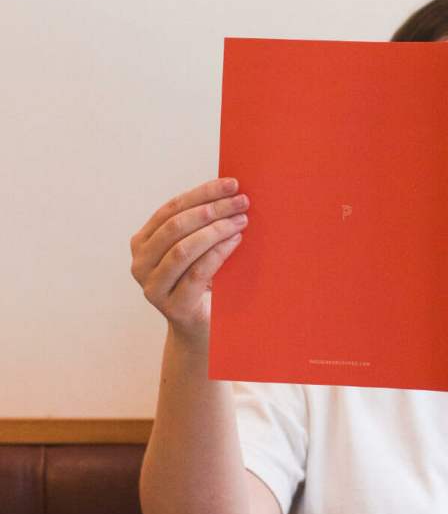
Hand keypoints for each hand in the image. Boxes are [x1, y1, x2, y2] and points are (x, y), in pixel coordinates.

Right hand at [129, 177, 249, 346]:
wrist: (202, 329)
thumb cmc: (202, 284)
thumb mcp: (195, 251)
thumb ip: (199, 226)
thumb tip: (229, 191)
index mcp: (142, 243)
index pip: (170, 208)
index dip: (201, 193)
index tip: (231, 183)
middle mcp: (140, 263)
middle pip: (176, 225)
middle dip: (211, 209)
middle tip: (241, 201)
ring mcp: (153, 286)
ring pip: (183, 248)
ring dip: (216, 230)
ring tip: (241, 220)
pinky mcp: (172, 305)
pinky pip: (197, 272)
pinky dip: (218, 253)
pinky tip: (236, 241)